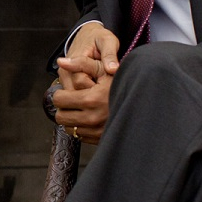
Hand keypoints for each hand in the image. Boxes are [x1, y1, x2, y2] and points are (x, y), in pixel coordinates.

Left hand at [53, 23, 119, 143]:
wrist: (142, 100)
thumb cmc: (121, 82)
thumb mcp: (103, 69)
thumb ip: (81, 63)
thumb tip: (61, 62)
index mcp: (91, 99)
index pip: (59, 99)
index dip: (60, 93)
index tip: (66, 91)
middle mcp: (93, 118)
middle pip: (60, 116)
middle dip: (64, 108)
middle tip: (71, 101)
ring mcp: (97, 131)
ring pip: (69, 128)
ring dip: (71, 118)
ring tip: (81, 109)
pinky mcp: (100, 139)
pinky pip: (80, 136)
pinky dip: (81, 127)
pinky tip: (89, 117)